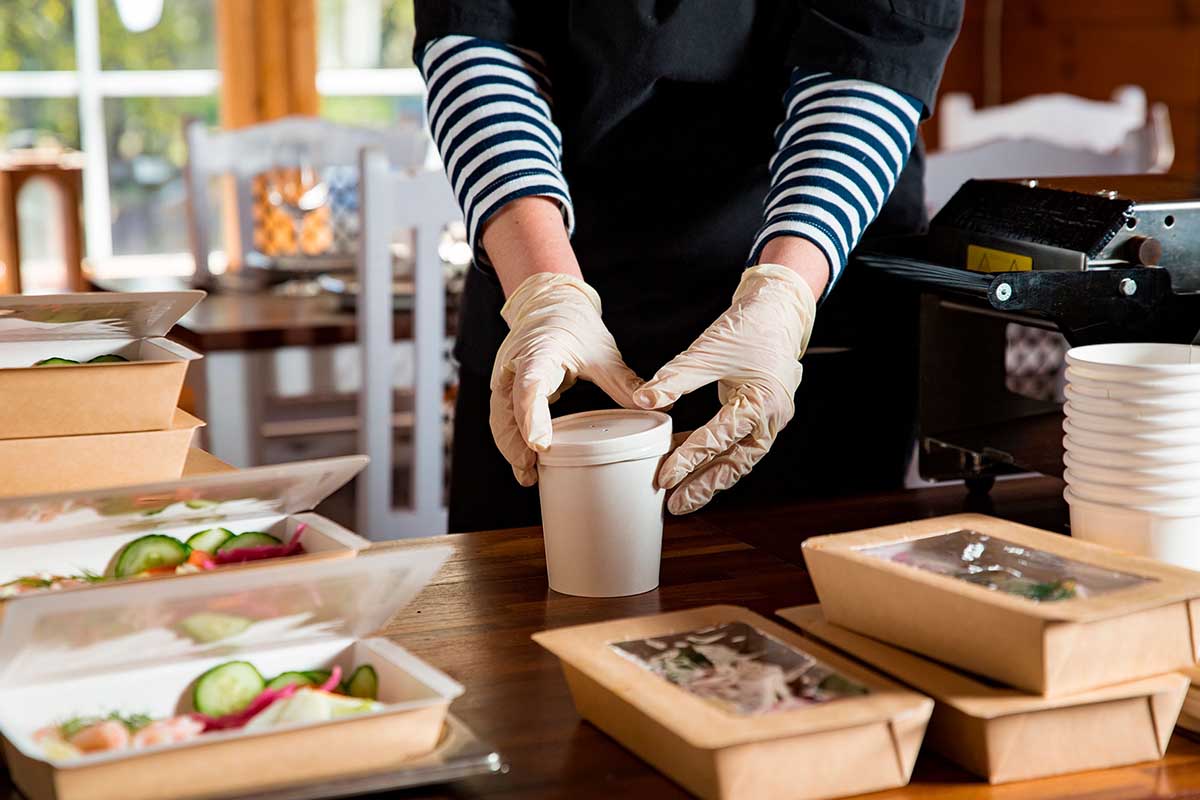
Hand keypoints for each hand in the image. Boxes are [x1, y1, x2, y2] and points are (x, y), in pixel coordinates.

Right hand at [490, 273, 643, 485]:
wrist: (549, 302)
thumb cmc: (574, 324)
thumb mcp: (602, 351)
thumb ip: (622, 381)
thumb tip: (651, 405)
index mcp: (539, 352)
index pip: (529, 387)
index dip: (532, 417)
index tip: (540, 443)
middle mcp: (515, 365)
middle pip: (507, 410)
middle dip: (515, 443)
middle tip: (530, 472)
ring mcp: (506, 376)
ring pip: (499, 417)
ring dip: (510, 446)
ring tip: (527, 475)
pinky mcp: (506, 387)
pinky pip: (503, 417)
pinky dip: (511, 439)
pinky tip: (525, 460)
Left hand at [633, 264, 816, 513]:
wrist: (777, 310)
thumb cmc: (748, 327)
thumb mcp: (708, 350)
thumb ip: (675, 378)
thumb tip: (644, 400)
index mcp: (762, 402)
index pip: (720, 438)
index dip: (690, 458)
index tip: (665, 476)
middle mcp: (772, 418)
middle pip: (736, 462)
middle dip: (705, 485)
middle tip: (675, 504)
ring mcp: (770, 419)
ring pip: (739, 458)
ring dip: (710, 477)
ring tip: (682, 496)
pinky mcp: (762, 415)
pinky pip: (738, 443)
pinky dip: (714, 454)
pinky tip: (688, 459)